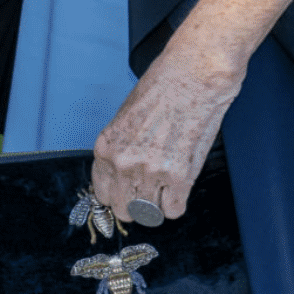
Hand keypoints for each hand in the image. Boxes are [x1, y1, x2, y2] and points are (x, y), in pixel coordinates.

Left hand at [90, 42, 244, 222]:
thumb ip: (121, 148)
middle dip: (134, 204)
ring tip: (164, 188)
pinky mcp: (179, 177)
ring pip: (148, 214)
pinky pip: (173, 210)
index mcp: (106, 147)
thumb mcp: (125, 118)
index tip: (125, 193)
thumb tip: (121, 173)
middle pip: (122, 208)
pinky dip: (176, 203)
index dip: (115, 194)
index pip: (101, 192)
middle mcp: (124, 164)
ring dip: (156, 205)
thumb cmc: (161, 89)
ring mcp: (151, 172)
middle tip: (147, 192)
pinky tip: (178, 188)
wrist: (192, 78)